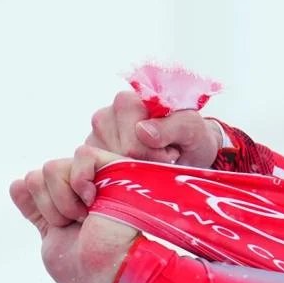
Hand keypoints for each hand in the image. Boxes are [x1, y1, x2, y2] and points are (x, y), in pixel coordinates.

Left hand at [10, 145, 140, 282]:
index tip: (60, 229)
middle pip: (36, 177)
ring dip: (64, 200)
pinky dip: (80, 179)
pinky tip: (92, 199)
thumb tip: (17, 184)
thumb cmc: (89, 267)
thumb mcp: (52, 243)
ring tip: (88, 217)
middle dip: (50, 207)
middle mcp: (82, 189)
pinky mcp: (116, 167)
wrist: (113, 268)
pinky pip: (83, 155)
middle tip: (77, 224)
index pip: (33, 185)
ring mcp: (99, 177)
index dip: (39, 207)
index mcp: (69, 205)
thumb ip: (36, 214)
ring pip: (52, 168)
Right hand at [86, 90, 222, 167]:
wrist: (189, 151)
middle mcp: (106, 116)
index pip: (132, 142)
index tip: (170, 153)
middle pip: (117, 155)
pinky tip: (132, 172)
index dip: (153, 155)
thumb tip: (143, 131)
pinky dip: (113, 180)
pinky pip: (94, 174)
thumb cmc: (191, 137)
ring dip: (130, 172)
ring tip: (149, 163)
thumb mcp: (193, 129)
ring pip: (104, 166)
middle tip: (162, 159)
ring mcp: (95, 138)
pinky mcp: (90, 157)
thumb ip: (175, 125)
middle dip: (142, 164)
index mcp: (127, 102)